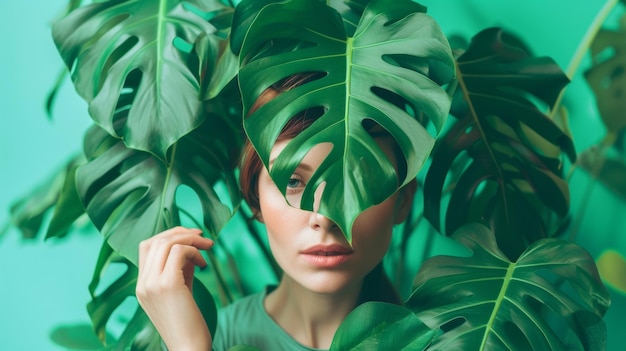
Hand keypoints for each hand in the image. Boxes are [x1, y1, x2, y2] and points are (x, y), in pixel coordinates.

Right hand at [136, 226, 213, 350]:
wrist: (188, 349)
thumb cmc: (189, 323)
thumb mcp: (182, 290)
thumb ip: (182, 269)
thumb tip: (191, 248)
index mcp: (142, 286)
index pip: (146, 247)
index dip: (168, 236)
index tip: (191, 238)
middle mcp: (142, 284)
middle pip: (155, 240)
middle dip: (181, 232)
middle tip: (202, 236)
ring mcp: (152, 284)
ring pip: (166, 242)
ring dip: (191, 240)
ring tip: (208, 247)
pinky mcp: (167, 285)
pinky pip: (179, 252)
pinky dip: (194, 251)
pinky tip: (204, 265)